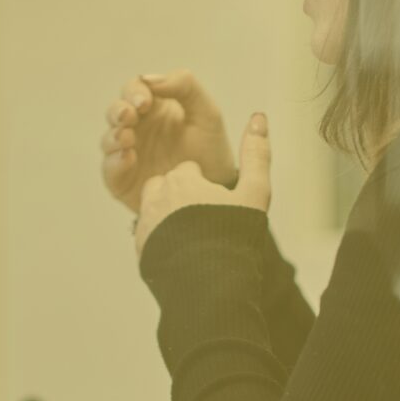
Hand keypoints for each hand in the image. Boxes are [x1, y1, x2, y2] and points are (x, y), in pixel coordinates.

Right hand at [100, 69, 236, 213]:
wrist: (217, 189)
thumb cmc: (211, 148)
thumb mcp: (207, 113)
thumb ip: (185, 86)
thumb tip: (150, 78)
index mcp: (155, 108)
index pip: (134, 90)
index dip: (135, 92)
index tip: (145, 102)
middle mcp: (137, 128)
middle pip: (115, 112)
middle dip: (118, 111)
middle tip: (130, 116)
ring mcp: (128, 154)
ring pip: (108, 140)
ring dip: (113, 136)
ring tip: (128, 139)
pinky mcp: (124, 180)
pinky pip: (110, 170)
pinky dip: (114, 162)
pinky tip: (128, 158)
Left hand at [135, 113, 270, 257]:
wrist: (210, 282)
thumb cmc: (233, 234)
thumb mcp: (254, 193)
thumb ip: (257, 155)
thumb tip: (258, 118)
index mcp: (183, 177)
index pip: (189, 171)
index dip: (205, 187)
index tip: (217, 203)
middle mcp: (158, 194)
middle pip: (169, 187)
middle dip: (183, 199)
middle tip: (205, 221)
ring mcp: (146, 221)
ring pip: (156, 209)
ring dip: (170, 218)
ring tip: (193, 236)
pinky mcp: (140, 247)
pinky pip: (150, 236)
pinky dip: (163, 240)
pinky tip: (183, 252)